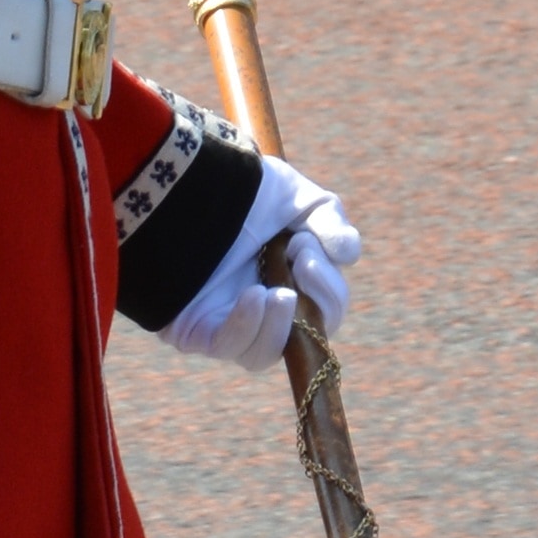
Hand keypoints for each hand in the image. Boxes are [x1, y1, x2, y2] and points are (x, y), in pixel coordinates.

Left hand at [165, 156, 364, 373]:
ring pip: (264, 354)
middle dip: (317, 301)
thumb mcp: (298, 198)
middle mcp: (260, 310)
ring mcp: (228, 323)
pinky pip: (229, 347)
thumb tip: (349, 256)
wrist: (187, 182)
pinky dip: (247, 326)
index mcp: (289, 284)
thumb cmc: (244, 189)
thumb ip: (330, 223)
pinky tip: (254, 296)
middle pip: (305, 339)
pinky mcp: (196, 330)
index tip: (310, 247)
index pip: (323, 312)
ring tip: (278, 291)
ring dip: (280, 325)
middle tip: (300, 259)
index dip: (329, 290)